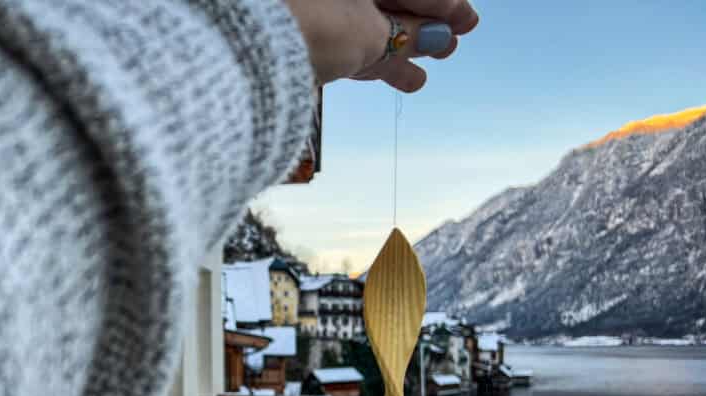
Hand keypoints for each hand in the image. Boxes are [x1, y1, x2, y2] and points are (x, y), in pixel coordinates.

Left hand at [284, 0, 478, 89]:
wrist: (240, 56)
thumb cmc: (306, 23)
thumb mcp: (366, 31)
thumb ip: (404, 34)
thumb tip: (434, 38)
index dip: (441, 2)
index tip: (466, 23)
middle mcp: (332, 0)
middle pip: (387, 1)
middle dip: (425, 20)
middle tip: (455, 41)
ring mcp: (314, 15)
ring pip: (369, 24)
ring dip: (405, 42)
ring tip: (436, 60)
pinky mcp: (299, 43)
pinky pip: (346, 43)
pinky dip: (375, 58)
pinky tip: (408, 78)